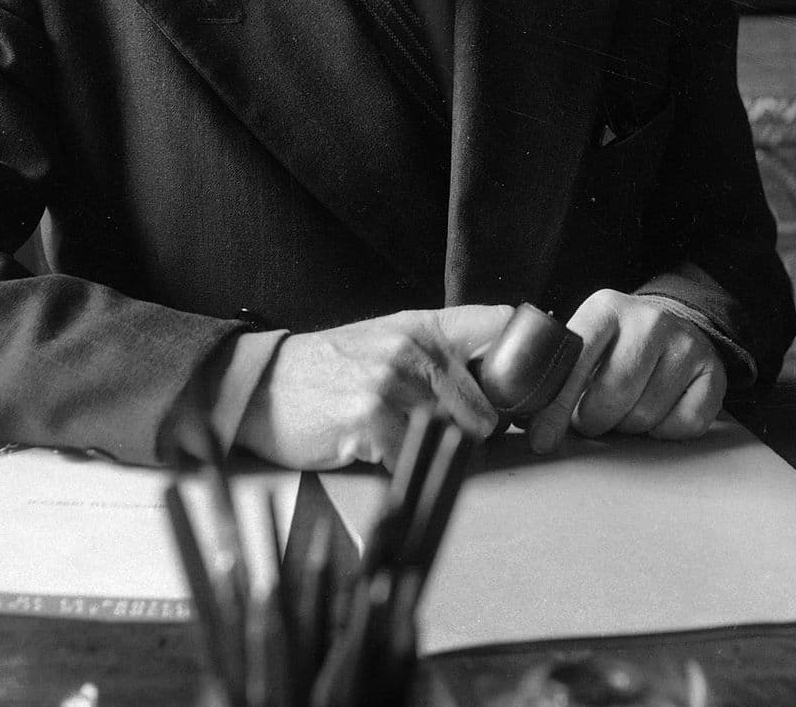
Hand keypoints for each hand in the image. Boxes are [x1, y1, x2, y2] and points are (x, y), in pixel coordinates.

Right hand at [236, 304, 512, 469]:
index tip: (531, 392)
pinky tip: (381, 457)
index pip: (499, 326)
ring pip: (455, 438)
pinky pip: (414, 461)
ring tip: (411, 449)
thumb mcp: (388, 339)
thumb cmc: (329, 370)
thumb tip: (503, 381)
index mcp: (424, 325)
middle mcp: (413, 348)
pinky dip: (404, 470)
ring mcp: (392, 384)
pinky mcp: (370, 420)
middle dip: (476, 435)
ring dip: (441, 456)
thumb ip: (441, 350)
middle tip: (448, 444)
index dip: (525, 362)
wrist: (263, 386)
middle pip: (487, 407)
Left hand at [524, 290, 724, 454]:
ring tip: (624, 410)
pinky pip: (683, 424)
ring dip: (629, 426)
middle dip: (594, 420)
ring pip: (646, 414)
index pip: (575, 359)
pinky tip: (658, 411)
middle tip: (591, 420)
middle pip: (613, 394)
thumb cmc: (619, 343)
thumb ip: (560, 371)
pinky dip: (666, 430)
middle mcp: (648, 320)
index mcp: (605, 308)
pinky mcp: (713, 371)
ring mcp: (684, 344)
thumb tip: (526, 419)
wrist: (677, 324)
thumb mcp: (586, 339)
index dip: (556, 405)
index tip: (542, 439)